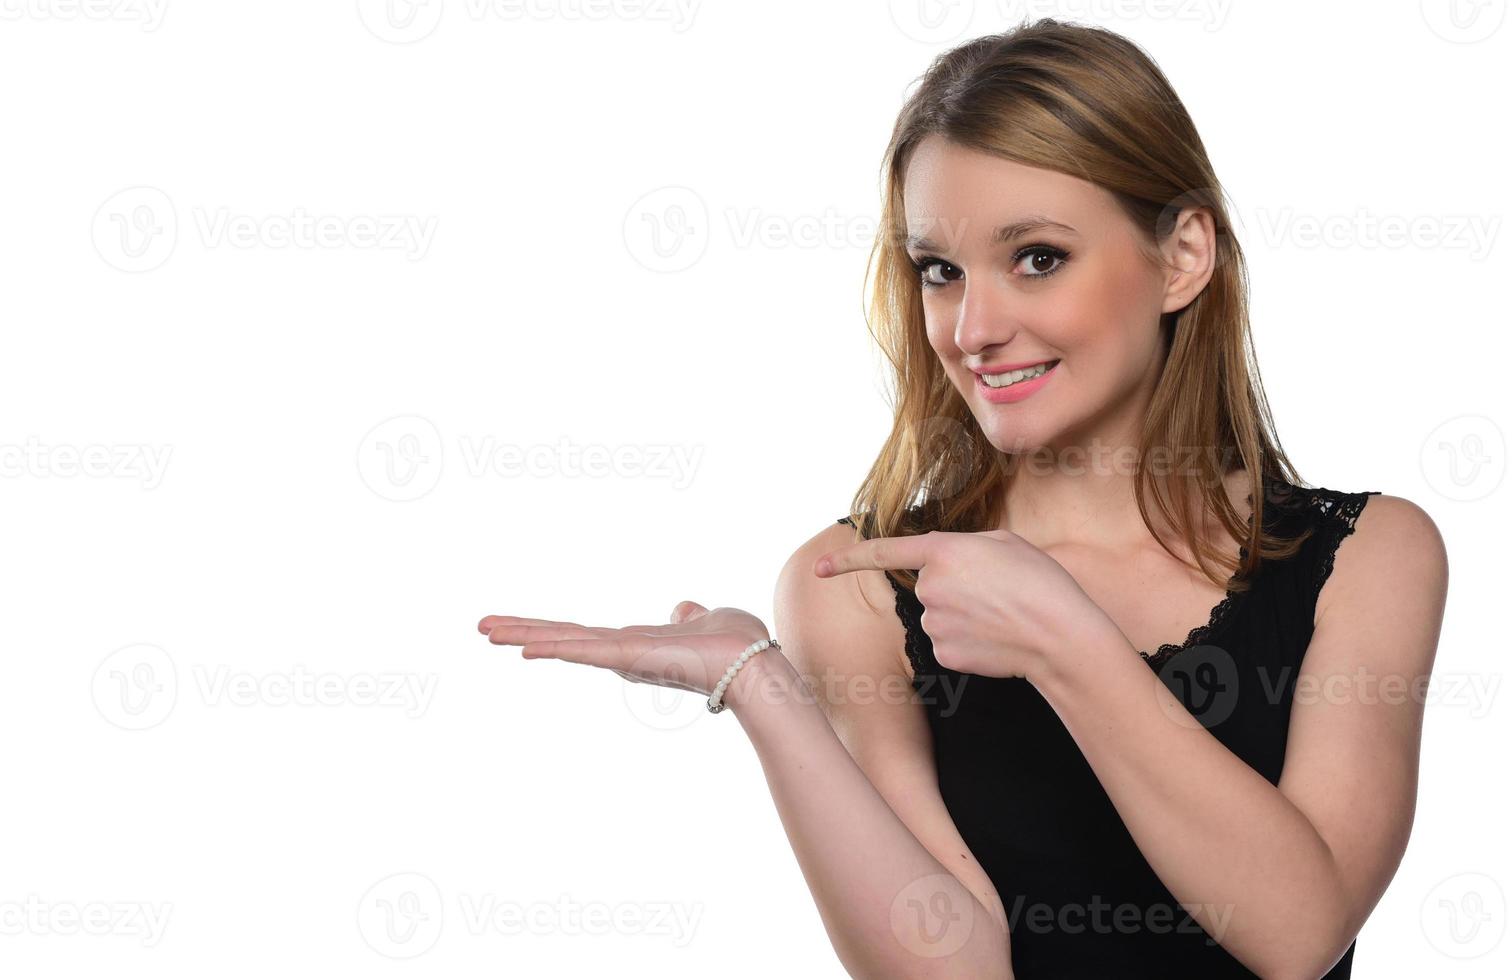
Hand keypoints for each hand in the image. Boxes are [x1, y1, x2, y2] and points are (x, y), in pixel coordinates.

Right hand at [478, 601, 774, 704]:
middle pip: (563, 638)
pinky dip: (557, 649)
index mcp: (636, 644)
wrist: (755, 665)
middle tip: (481, 627)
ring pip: (565, 643)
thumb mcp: (709, 619)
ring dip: (525, 635)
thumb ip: (689, 614)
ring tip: (486, 631)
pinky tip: (527, 649)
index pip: (583, 635)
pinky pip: (587, 651)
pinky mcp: (632, 658)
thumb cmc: (738, 644)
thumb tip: (682, 608)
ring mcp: (624, 657)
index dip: (549, 630)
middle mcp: (622, 653)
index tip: (516, 629)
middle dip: (521, 631)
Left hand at [815, 529, 1114, 681]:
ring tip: (1002, 616)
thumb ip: (965, 548)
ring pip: (937, 617)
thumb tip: (946, 567)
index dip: (848, 561)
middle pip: (927, 588)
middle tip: (997, 594)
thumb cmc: (1041, 584)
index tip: (819, 570)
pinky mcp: (943, 655)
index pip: (885, 553)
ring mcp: (934, 624)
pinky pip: (947, 644)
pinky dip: (968, 643)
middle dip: (954, 590)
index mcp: (944, 551)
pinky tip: (995, 641)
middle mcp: (930, 586)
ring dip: (963, 617)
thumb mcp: (1006, 544)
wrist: (1061, 636)